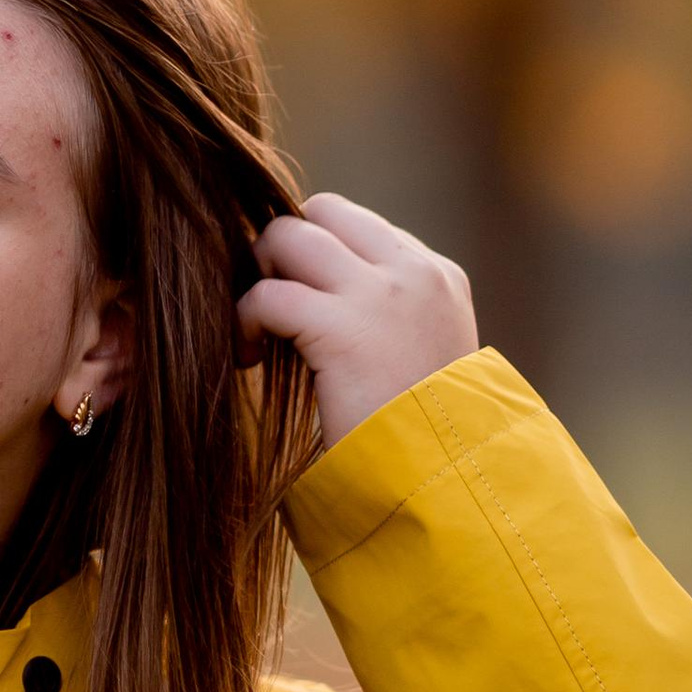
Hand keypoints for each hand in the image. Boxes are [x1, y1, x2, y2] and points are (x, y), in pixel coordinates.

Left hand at [238, 193, 478, 450]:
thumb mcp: (422, 356)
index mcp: (437, 275)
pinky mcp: (343, 328)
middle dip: (286, 249)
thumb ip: (387, 314)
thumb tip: (317, 291)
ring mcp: (381, 293)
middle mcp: (414, 272)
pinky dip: (245, 320)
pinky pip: (267, 294)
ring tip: (258, 326)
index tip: (304, 302)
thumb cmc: (426, 435)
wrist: (447, 480)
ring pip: (289, 236)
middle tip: (274, 303)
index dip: (321, 257)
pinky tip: (249, 357)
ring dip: (260, 274)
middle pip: (323, 211)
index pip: (359, 226)